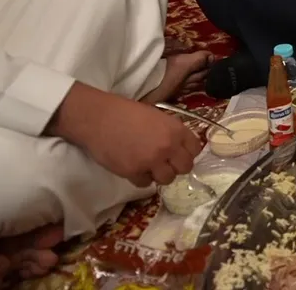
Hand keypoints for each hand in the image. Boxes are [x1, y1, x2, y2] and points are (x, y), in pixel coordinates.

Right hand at [47, 82, 201, 186]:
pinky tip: (134, 167)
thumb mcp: (158, 117)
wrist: (99, 118)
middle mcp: (168, 146)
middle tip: (165, 163)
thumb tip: (179, 148)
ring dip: (159, 174)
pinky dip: (141, 178)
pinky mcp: (134, 172)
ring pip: (167, 179)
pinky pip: (145, 183)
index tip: (179, 154)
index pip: (195, 149)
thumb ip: (171, 133)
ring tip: (148, 166)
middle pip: (185, 167)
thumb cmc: (127, 113)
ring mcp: (151, 161)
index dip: (187, 153)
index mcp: (176, 129)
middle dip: (176, 167)